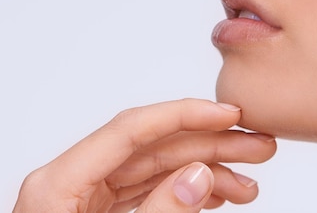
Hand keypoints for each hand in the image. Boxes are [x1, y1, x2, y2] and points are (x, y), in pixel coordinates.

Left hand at [13, 99, 276, 212]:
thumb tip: (199, 175)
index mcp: (59, 184)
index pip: (130, 129)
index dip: (184, 115)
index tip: (228, 116)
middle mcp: (73, 183)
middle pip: (152, 149)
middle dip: (209, 147)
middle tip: (257, 147)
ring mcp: (87, 201)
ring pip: (156, 172)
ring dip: (205, 174)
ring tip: (247, 185)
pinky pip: (149, 194)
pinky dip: (186, 194)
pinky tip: (218, 195)